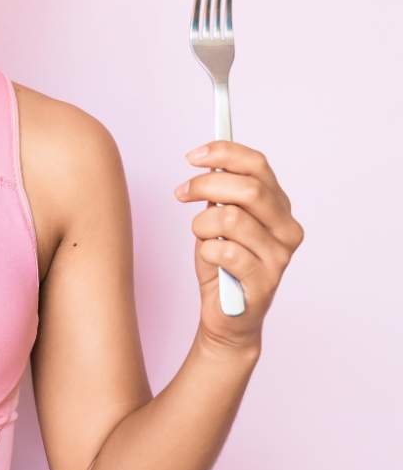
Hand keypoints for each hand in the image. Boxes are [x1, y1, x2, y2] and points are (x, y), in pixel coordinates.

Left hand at [175, 141, 303, 354]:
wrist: (228, 316)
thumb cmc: (223, 262)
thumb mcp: (219, 219)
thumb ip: (221, 193)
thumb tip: (206, 160)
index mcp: (279, 206)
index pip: (259, 165)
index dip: (224, 153)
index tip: (192, 156)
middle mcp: (287, 228)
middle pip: (248, 188)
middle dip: (205, 185)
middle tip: (181, 194)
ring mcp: (280, 256)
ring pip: (231, 218)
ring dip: (201, 225)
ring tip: (201, 238)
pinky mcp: (265, 281)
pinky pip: (224, 251)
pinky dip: (206, 252)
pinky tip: (211, 261)